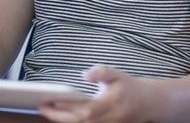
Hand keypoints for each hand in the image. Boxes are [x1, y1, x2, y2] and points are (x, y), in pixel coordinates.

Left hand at [38, 65, 152, 122]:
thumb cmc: (129, 87)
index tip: (52, 101)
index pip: (87, 109)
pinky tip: (60, 117)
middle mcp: (109, 119)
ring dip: (62, 121)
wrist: (148, 103)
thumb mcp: (118, 74)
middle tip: (41, 107)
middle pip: (80, 122)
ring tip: (46, 111)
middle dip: (58, 116)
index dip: (69, 107)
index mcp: (111, 104)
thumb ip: (102, 72)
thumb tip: (85, 75)